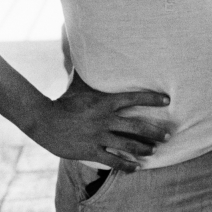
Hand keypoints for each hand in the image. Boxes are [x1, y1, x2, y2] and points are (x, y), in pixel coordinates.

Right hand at [31, 74, 171, 171]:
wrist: (43, 121)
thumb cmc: (63, 101)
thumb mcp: (79, 83)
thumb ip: (88, 68)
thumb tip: (83, 44)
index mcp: (105, 102)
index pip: (134, 98)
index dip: (152, 99)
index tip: (168, 101)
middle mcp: (105, 120)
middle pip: (137, 127)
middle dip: (155, 132)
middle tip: (168, 135)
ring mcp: (98, 137)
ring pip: (128, 145)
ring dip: (144, 148)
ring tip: (154, 150)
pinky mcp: (90, 151)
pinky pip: (112, 160)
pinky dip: (126, 165)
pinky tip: (135, 167)